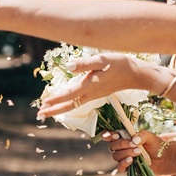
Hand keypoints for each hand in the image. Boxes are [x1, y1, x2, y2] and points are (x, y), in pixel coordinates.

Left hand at [36, 52, 155, 116]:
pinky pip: (78, 102)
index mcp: (90, 85)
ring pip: (73, 104)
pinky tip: (62, 103)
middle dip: (54, 110)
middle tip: (39, 115)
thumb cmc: (119, 64)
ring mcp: (93, 95)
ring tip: (46, 112)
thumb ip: (85, 64)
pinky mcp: (96, 93)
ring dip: (59, 109)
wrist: (137, 74)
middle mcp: (90, 93)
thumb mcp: (102, 60)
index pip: (69, 94)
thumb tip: (69, 66)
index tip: (43, 104)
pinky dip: (68, 104)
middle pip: (69, 105)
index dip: (56, 99)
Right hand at [98, 130, 161, 175]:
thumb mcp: (151, 136)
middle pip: (112, 146)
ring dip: (126, 153)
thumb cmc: (156, 145)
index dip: (108, 135)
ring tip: (139, 152)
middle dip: (122, 144)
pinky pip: (119, 167)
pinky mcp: (127, 167)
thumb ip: (142, 135)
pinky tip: (131, 161)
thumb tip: (134, 139)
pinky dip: (123, 164)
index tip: (115, 136)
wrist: (164, 158)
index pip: (109, 135)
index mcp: (124, 137)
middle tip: (134, 144)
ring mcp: (123, 158)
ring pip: (116, 156)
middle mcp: (121, 147)